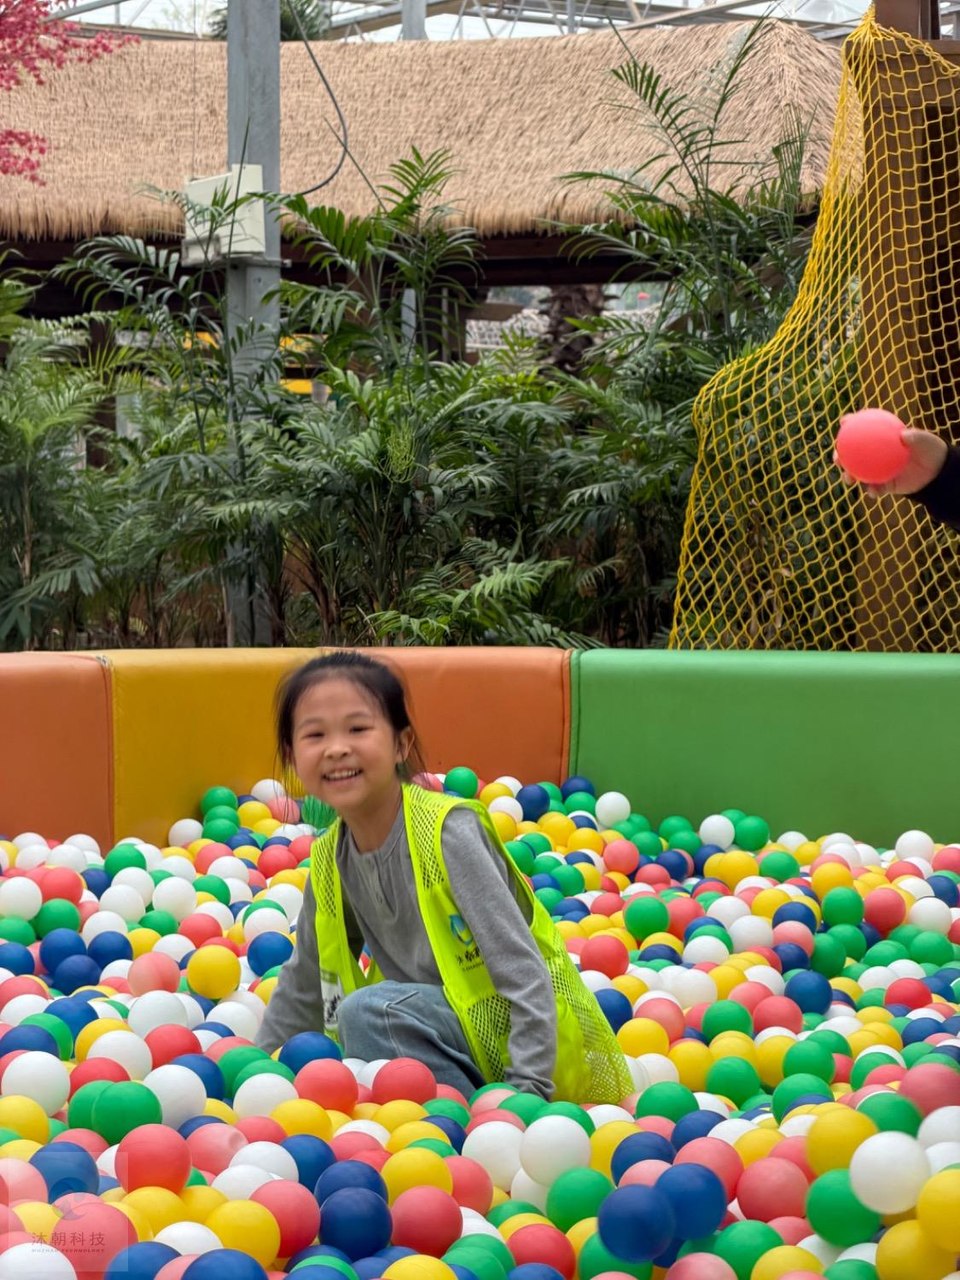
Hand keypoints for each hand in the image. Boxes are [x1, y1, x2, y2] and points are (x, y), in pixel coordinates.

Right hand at [834, 427, 948, 496]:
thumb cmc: (930, 449)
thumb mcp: (925, 441)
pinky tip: (872, 491)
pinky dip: (872, 490)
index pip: (862, 430)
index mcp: (881, 439)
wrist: (937, 472)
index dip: (850, 424)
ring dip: (849, 477)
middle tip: (837, 458)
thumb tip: (904, 435)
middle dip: (839, 456)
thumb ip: (915, 436)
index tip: (844, 421)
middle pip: (850, 455)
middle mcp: (875, 455)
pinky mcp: (883, 485)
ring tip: (849, 479)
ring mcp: (877, 470)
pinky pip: (874, 489)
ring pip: (857, 474)